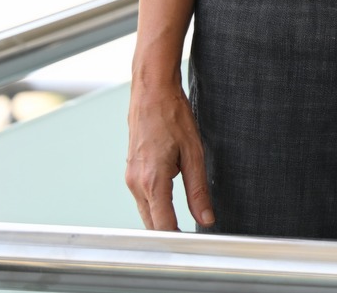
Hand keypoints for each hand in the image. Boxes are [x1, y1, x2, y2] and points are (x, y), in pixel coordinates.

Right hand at [125, 81, 214, 230]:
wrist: (151, 91)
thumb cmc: (172, 115)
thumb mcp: (194, 153)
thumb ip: (198, 190)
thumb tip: (206, 218)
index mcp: (153, 180)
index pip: (163, 225)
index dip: (178, 240)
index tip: (193, 245)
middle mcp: (136, 183)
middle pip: (151, 224)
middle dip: (169, 234)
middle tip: (192, 239)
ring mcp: (130, 177)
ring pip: (146, 212)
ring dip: (162, 220)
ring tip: (184, 224)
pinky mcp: (131, 172)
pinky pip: (142, 199)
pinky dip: (155, 206)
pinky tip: (170, 204)